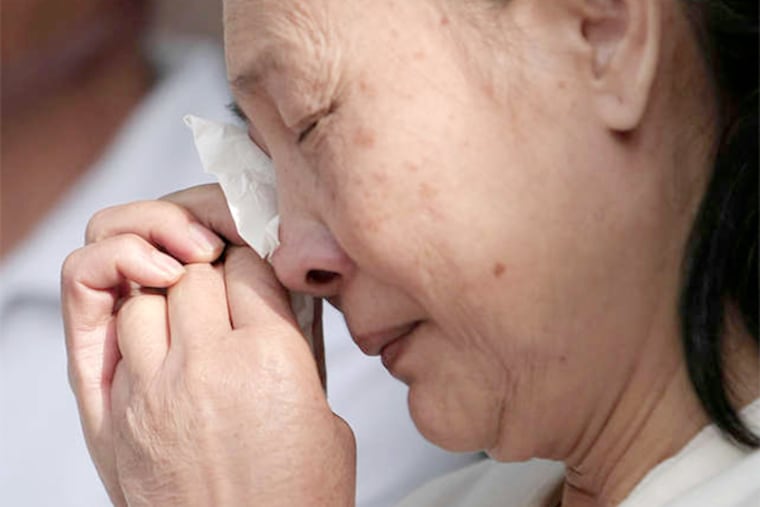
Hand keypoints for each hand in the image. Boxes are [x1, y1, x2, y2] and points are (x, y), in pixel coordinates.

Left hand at [61, 185, 355, 505]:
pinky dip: (127, 320)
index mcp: (270, 360)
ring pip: (144, 296)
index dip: (255, 264)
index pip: (248, 267)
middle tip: (227, 291)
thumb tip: (277, 313)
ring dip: (168, 294)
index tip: (258, 275)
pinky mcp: (111, 418)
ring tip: (187, 315)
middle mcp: (205, 366)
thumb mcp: (326, 418)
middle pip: (195, 272)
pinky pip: (106, 336)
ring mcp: (150, 391)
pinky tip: (148, 326)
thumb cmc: (296, 501)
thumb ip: (297, 355)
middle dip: (214, 272)